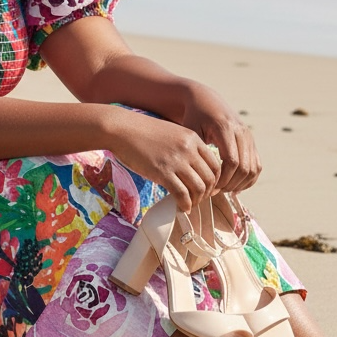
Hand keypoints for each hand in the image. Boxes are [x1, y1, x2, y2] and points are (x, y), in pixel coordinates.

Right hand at [105, 108, 221, 213]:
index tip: (207, 189)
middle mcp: (188, 149)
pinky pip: (182, 194)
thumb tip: (191, 170)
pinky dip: (185, 204)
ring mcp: (176, 160)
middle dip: (207, 193)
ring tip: (189, 204)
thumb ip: (184, 148)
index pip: (215, 164)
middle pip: (210, 178)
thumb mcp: (171, 133)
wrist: (121, 129)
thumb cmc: (142, 132)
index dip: (214, 181)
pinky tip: (182, 208)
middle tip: (198, 199)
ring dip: (197, 200)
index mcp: (193, 138)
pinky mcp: (162, 172)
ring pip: (198, 188)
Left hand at [178, 82, 261, 194]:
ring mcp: (248, 136)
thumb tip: (196, 180)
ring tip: (224, 190)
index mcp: (225, 128)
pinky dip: (249, 179)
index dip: (223, 179)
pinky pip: (257, 165)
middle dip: (231, 183)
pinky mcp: (251, 141)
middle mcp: (241, 131)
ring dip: (240, 183)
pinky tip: (234, 186)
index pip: (232, 161)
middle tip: (216, 191)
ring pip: (253, 168)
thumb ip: (195, 152)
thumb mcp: (190, 130)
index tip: (210, 188)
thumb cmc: (193, 117)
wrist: (205, 100)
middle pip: (244, 167)